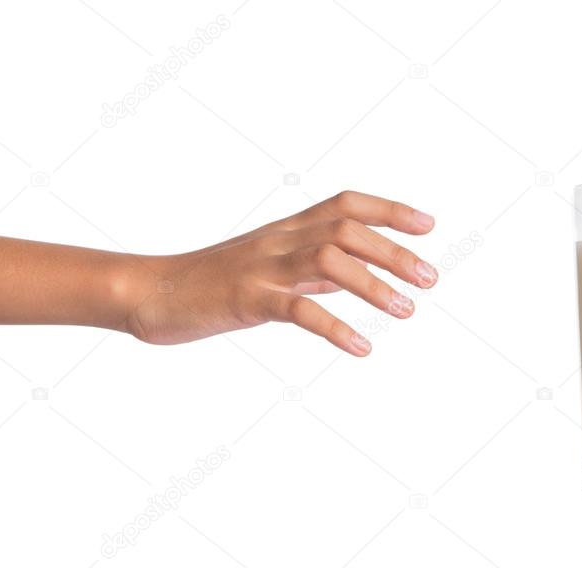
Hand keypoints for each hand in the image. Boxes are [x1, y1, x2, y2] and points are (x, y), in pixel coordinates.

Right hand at [122, 191, 438, 355]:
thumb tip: (354, 275)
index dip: (389, 210)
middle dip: (394, 251)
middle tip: (430, 280)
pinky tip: (360, 348)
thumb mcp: (268, 269)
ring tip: (406, 311)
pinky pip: (296, 309)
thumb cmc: (211, 283)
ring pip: (327, 260)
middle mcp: (278, 240)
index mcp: (285, 230)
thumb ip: (310, 270)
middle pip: (345, 229)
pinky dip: (334, 327)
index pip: (345, 205)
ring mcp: (261, 267)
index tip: (429, 226)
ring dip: (373, 286)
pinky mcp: (245, 299)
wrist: (151, 293)